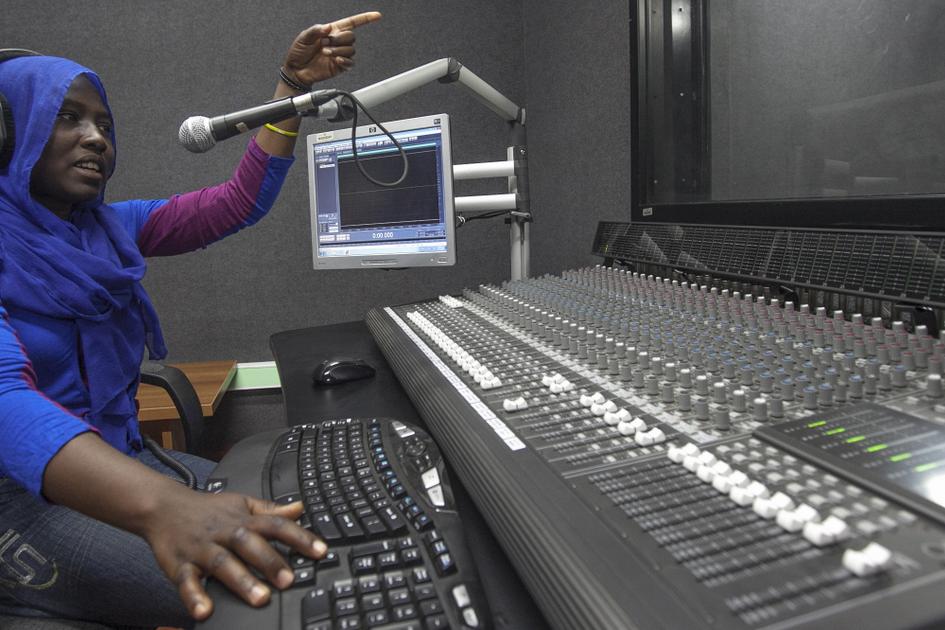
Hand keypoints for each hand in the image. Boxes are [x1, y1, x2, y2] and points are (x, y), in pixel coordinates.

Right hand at [143, 491, 325, 619]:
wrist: (163, 507)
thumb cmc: (207, 510)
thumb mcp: (241, 505)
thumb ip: (270, 510)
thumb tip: (300, 509)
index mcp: (243, 520)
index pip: (276, 525)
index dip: (300, 537)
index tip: (321, 551)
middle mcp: (224, 533)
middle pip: (249, 544)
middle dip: (270, 561)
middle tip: (289, 580)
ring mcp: (202, 549)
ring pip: (222, 563)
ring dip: (241, 581)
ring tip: (260, 599)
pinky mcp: (179, 565)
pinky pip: (186, 582)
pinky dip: (194, 596)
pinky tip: (206, 611)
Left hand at [283, 11, 381, 86]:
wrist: (296, 71)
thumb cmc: (298, 53)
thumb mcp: (304, 37)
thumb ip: (316, 30)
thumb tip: (328, 28)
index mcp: (331, 31)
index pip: (352, 23)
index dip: (365, 19)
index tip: (377, 16)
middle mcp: (338, 42)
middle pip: (351, 36)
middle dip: (339, 39)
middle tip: (325, 43)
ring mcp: (340, 54)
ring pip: (350, 49)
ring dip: (338, 50)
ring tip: (325, 53)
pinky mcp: (341, 66)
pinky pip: (350, 62)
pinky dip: (344, 60)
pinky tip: (336, 60)